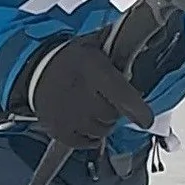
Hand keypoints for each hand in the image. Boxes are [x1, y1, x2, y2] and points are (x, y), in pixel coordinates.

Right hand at [16, 34, 154, 148]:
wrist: (35, 70)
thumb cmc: (69, 59)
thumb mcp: (93, 46)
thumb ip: (119, 50)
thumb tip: (149, 42)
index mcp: (94, 70)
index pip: (124, 97)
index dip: (139, 111)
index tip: (146, 119)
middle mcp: (82, 94)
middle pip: (112, 116)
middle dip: (114, 109)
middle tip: (105, 98)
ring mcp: (70, 116)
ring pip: (101, 132)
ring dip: (102, 123)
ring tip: (92, 107)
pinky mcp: (60, 130)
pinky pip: (87, 142)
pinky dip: (90, 136)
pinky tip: (85, 121)